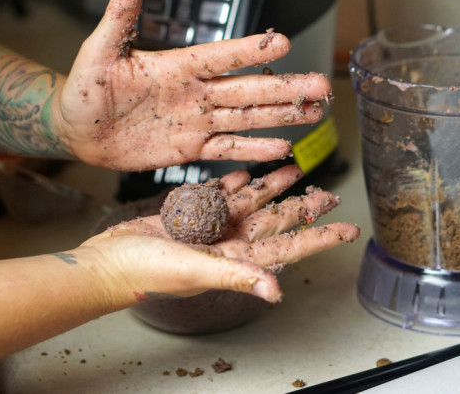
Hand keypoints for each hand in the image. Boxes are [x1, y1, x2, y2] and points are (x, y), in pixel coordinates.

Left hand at [57, 0, 331, 170]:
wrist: (78, 132)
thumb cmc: (85, 90)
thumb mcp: (99, 52)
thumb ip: (120, 17)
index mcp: (177, 66)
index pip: (222, 56)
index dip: (251, 51)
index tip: (283, 43)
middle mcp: (196, 93)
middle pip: (249, 89)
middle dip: (286, 87)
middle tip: (321, 84)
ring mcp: (197, 121)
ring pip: (248, 118)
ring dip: (282, 115)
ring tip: (313, 112)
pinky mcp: (191, 148)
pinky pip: (228, 149)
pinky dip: (254, 150)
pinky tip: (282, 148)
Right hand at [81, 165, 359, 302]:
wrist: (110, 260)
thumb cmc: (147, 272)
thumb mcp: (195, 271)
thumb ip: (237, 277)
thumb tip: (277, 291)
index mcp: (238, 259)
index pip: (290, 246)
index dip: (321, 238)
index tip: (348, 230)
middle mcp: (231, 242)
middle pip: (279, 221)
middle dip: (304, 207)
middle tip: (329, 193)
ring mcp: (214, 226)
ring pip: (254, 202)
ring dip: (274, 186)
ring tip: (295, 168)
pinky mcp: (194, 213)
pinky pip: (223, 194)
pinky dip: (237, 182)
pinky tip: (249, 170)